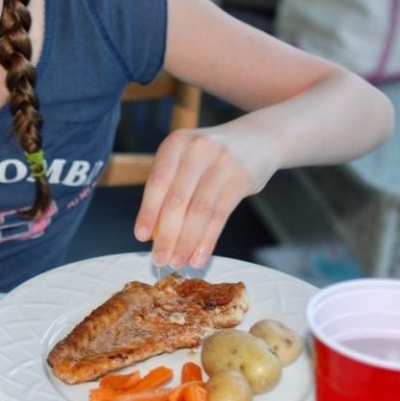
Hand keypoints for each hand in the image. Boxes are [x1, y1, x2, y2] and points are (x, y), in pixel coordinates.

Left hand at [134, 126, 276, 268]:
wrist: (258, 138)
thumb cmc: (211, 156)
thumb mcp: (186, 158)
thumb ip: (170, 186)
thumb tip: (152, 232)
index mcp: (176, 143)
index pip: (157, 182)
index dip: (147, 212)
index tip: (140, 237)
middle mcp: (198, 149)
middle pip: (177, 200)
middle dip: (166, 235)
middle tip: (159, 259)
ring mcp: (222, 163)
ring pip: (199, 211)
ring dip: (186, 242)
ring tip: (178, 262)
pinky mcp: (242, 179)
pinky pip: (220, 216)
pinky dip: (207, 240)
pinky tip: (199, 257)